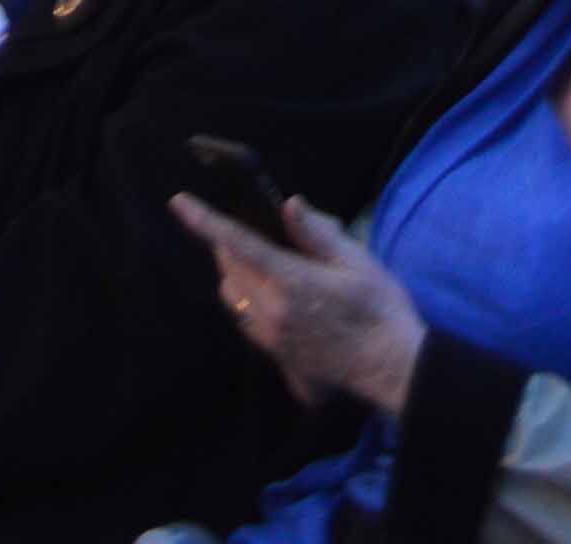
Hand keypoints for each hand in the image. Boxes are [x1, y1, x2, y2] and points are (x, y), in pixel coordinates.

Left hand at [174, 192, 425, 422]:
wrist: (391, 367)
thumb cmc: (379, 308)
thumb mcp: (356, 261)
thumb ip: (317, 234)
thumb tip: (288, 205)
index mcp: (290, 282)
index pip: (236, 244)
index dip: (204, 221)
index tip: (178, 202)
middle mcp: (272, 312)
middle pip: (228, 270)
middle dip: (226, 244)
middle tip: (248, 226)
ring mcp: (272, 338)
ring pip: (231, 297)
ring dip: (233, 273)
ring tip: (259, 258)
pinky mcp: (278, 356)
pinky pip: (245, 320)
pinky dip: (245, 298)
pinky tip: (272, 292)